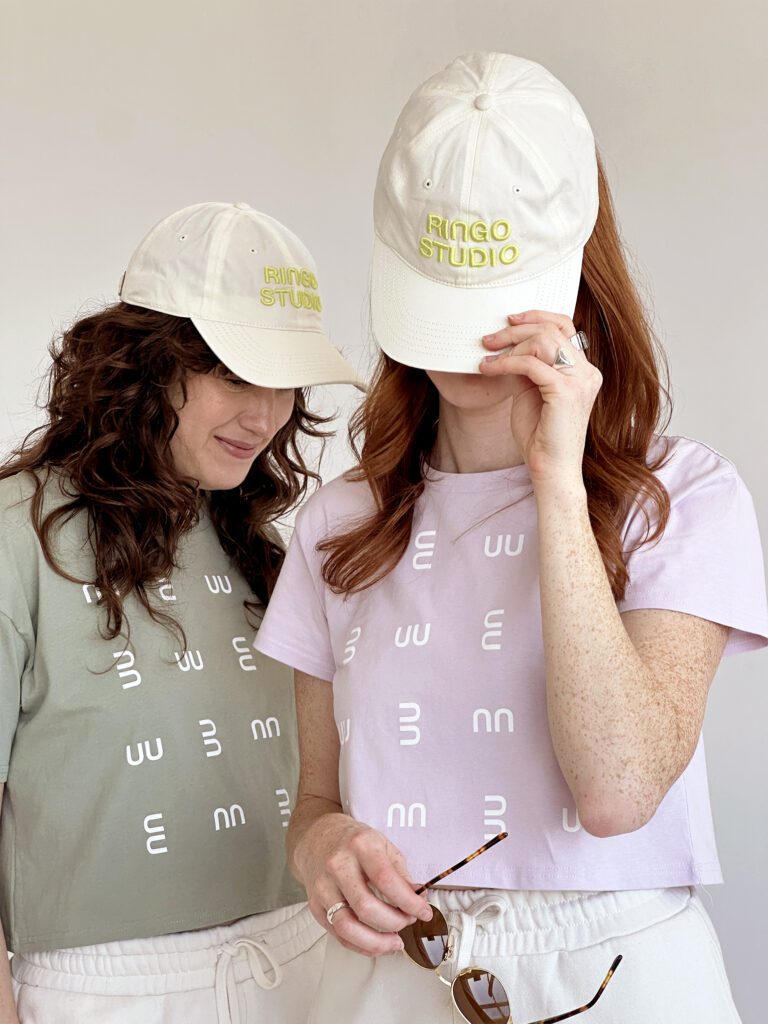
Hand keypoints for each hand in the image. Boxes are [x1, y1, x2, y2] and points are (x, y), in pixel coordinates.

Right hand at [294, 812, 432, 956]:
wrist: (317, 838)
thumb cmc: (352, 841)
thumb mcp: (382, 844)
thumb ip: (401, 872)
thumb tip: (418, 899)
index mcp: (360, 845)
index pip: (386, 880)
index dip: (409, 902)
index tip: (424, 912)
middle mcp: (338, 865)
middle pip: (366, 908)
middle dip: (394, 923)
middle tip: (408, 922)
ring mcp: (323, 887)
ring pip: (348, 927)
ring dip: (376, 943)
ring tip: (394, 942)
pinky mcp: (315, 906)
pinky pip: (338, 935)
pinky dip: (361, 945)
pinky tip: (376, 943)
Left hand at [478, 310, 601, 487]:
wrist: (551, 471)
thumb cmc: (540, 437)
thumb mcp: (532, 393)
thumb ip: (529, 368)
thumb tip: (510, 346)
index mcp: (583, 371)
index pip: (565, 327)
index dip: (537, 317)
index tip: (510, 320)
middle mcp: (587, 372)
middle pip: (552, 329)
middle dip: (516, 329)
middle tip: (489, 338)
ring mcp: (580, 381)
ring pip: (543, 341)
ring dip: (510, 344)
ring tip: (487, 355)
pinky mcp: (565, 392)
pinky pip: (530, 363)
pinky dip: (505, 362)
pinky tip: (488, 369)